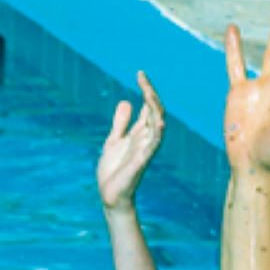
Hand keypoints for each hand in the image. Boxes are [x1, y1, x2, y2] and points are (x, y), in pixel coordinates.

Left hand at [96, 71, 164, 211]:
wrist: (110, 195)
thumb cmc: (114, 171)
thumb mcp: (113, 141)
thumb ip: (120, 123)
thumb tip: (126, 101)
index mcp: (140, 133)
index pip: (148, 107)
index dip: (146, 90)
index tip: (139, 74)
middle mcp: (146, 139)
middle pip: (155, 111)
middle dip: (150, 94)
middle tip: (142, 78)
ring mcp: (145, 150)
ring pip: (157, 124)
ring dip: (154, 108)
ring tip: (148, 92)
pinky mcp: (141, 162)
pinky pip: (153, 145)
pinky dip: (157, 132)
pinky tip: (158, 120)